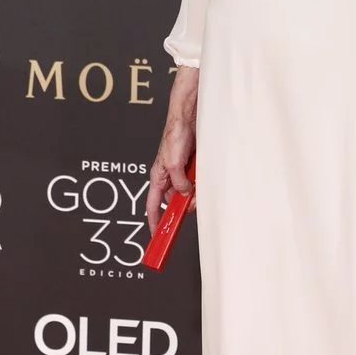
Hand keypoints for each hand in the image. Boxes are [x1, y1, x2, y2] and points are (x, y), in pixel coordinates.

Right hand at [146, 67, 198, 234]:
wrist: (190, 118)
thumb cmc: (175, 135)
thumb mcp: (173, 163)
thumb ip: (179, 183)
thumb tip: (185, 196)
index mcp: (158, 176)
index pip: (151, 205)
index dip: (154, 221)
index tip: (157, 236)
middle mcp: (169, 177)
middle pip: (174, 201)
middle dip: (182, 207)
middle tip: (191, 206)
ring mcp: (181, 173)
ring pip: (188, 193)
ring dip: (194, 194)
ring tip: (198, 186)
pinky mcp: (193, 168)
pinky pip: (197, 182)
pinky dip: (201, 184)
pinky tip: (203, 179)